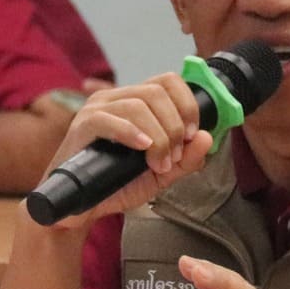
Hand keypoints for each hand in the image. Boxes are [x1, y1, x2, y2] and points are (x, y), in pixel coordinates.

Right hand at [32, 75, 212, 229]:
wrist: (81, 208)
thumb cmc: (117, 185)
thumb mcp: (161, 174)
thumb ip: (187, 159)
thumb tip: (207, 137)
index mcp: (135, 102)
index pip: (167, 81)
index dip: (187, 104)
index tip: (192, 134)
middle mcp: (115, 98)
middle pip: (157, 92)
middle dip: (173, 127)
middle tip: (172, 158)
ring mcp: (96, 109)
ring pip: (138, 105)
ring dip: (158, 137)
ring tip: (157, 164)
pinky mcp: (82, 125)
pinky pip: (109, 119)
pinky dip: (131, 133)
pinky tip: (142, 149)